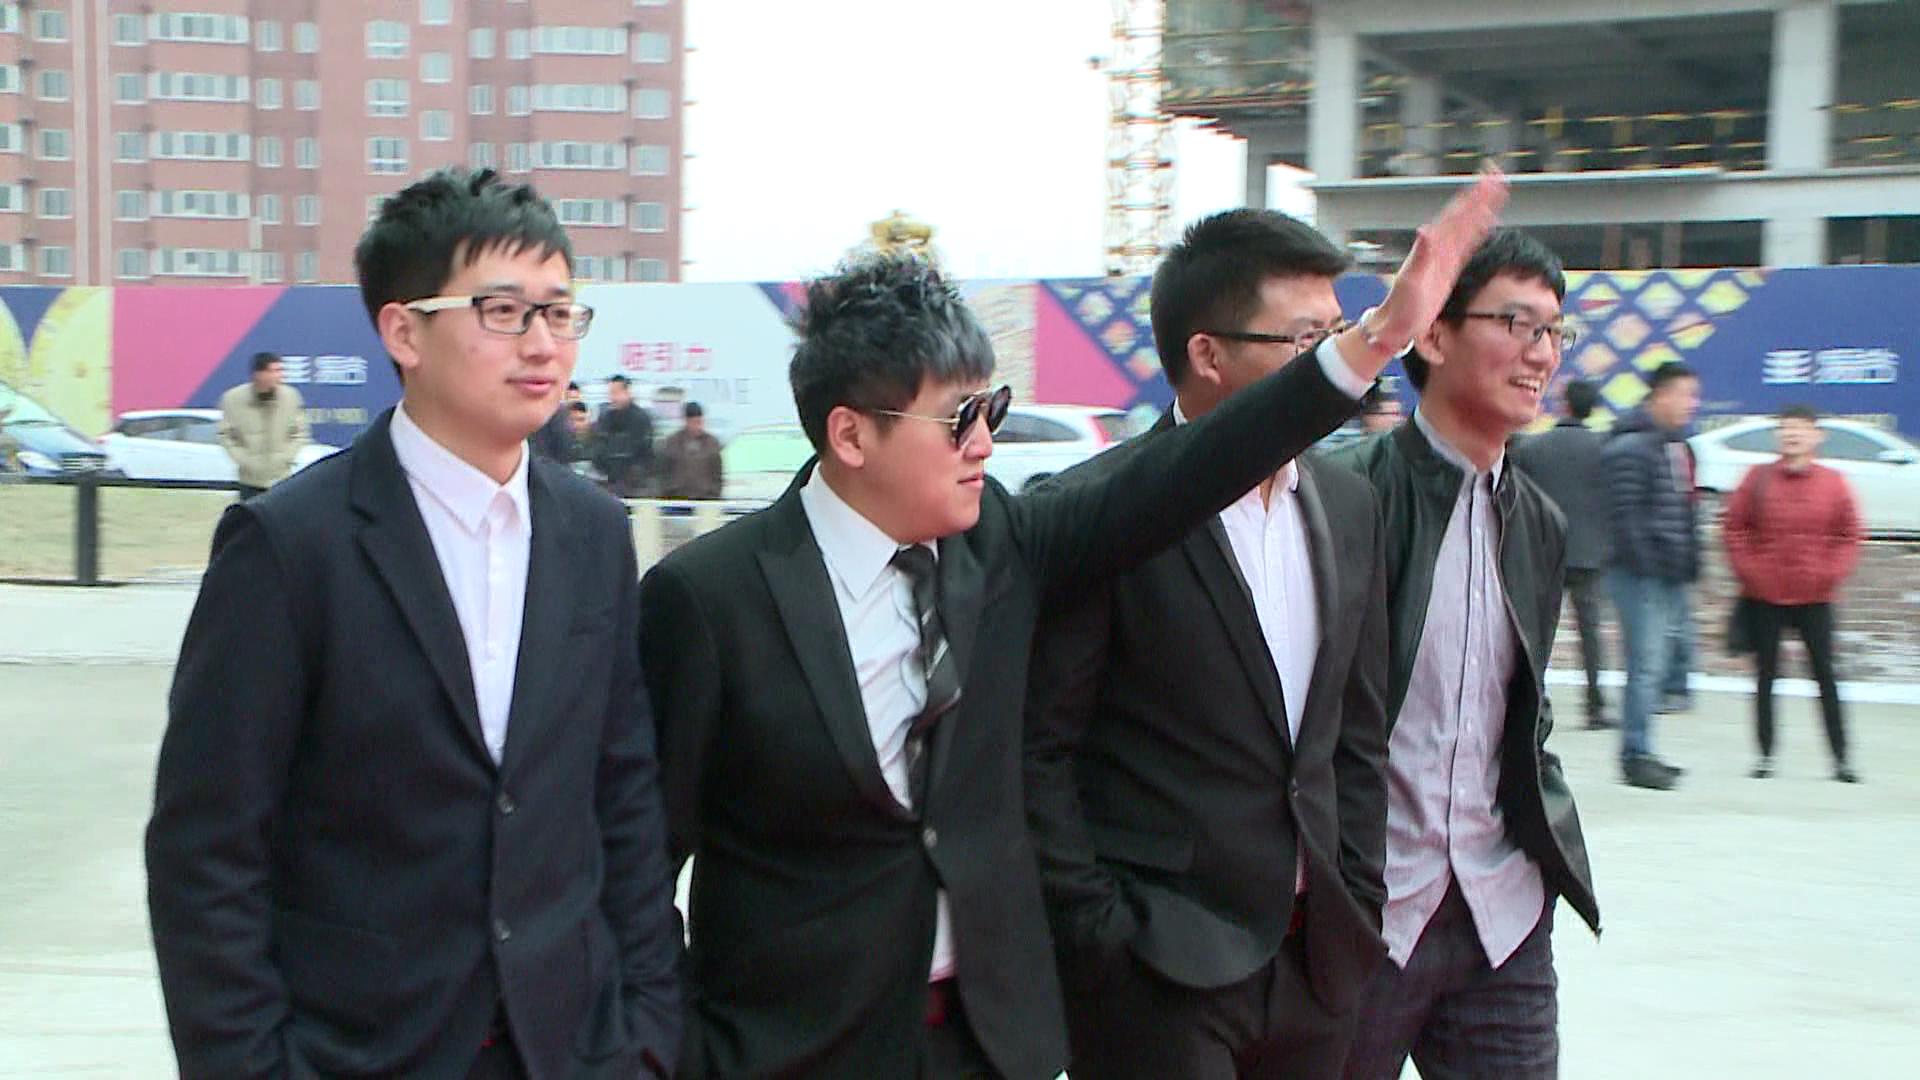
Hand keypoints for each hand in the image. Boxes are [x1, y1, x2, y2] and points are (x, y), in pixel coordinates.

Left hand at [1336, 165, 1508, 378]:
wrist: (1397, 324)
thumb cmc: (1400, 305)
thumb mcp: (1411, 280)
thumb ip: (1421, 255)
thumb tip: (1426, 232)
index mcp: (1432, 246)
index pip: (1456, 215)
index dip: (1472, 197)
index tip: (1487, 181)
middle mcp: (1438, 246)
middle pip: (1464, 215)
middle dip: (1481, 197)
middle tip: (1498, 177)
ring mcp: (1444, 256)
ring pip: (1468, 226)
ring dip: (1481, 209)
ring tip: (1496, 192)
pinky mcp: (1448, 268)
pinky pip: (1468, 244)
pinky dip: (1478, 231)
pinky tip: (1486, 223)